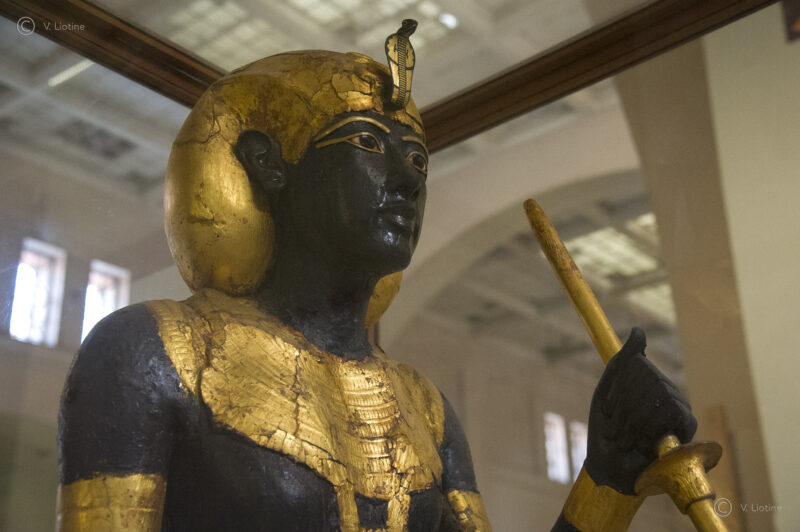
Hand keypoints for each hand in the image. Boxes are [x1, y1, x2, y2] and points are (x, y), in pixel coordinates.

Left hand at [584, 328, 696, 493]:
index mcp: (650, 380)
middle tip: (618, 427)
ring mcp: (680, 408)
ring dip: (633, 421)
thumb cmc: (607, 428)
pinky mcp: (688, 427)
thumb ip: (624, 361)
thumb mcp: (607, 390)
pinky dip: (650, 430)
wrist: (612, 465)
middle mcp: (668, 390)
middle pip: (649, 379)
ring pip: (659, 395)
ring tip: (628, 437)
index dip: (619, 388)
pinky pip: (672, 414)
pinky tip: (644, 443)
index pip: (638, 364)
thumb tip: (638, 330)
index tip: (609, 407)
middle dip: (625, 406)